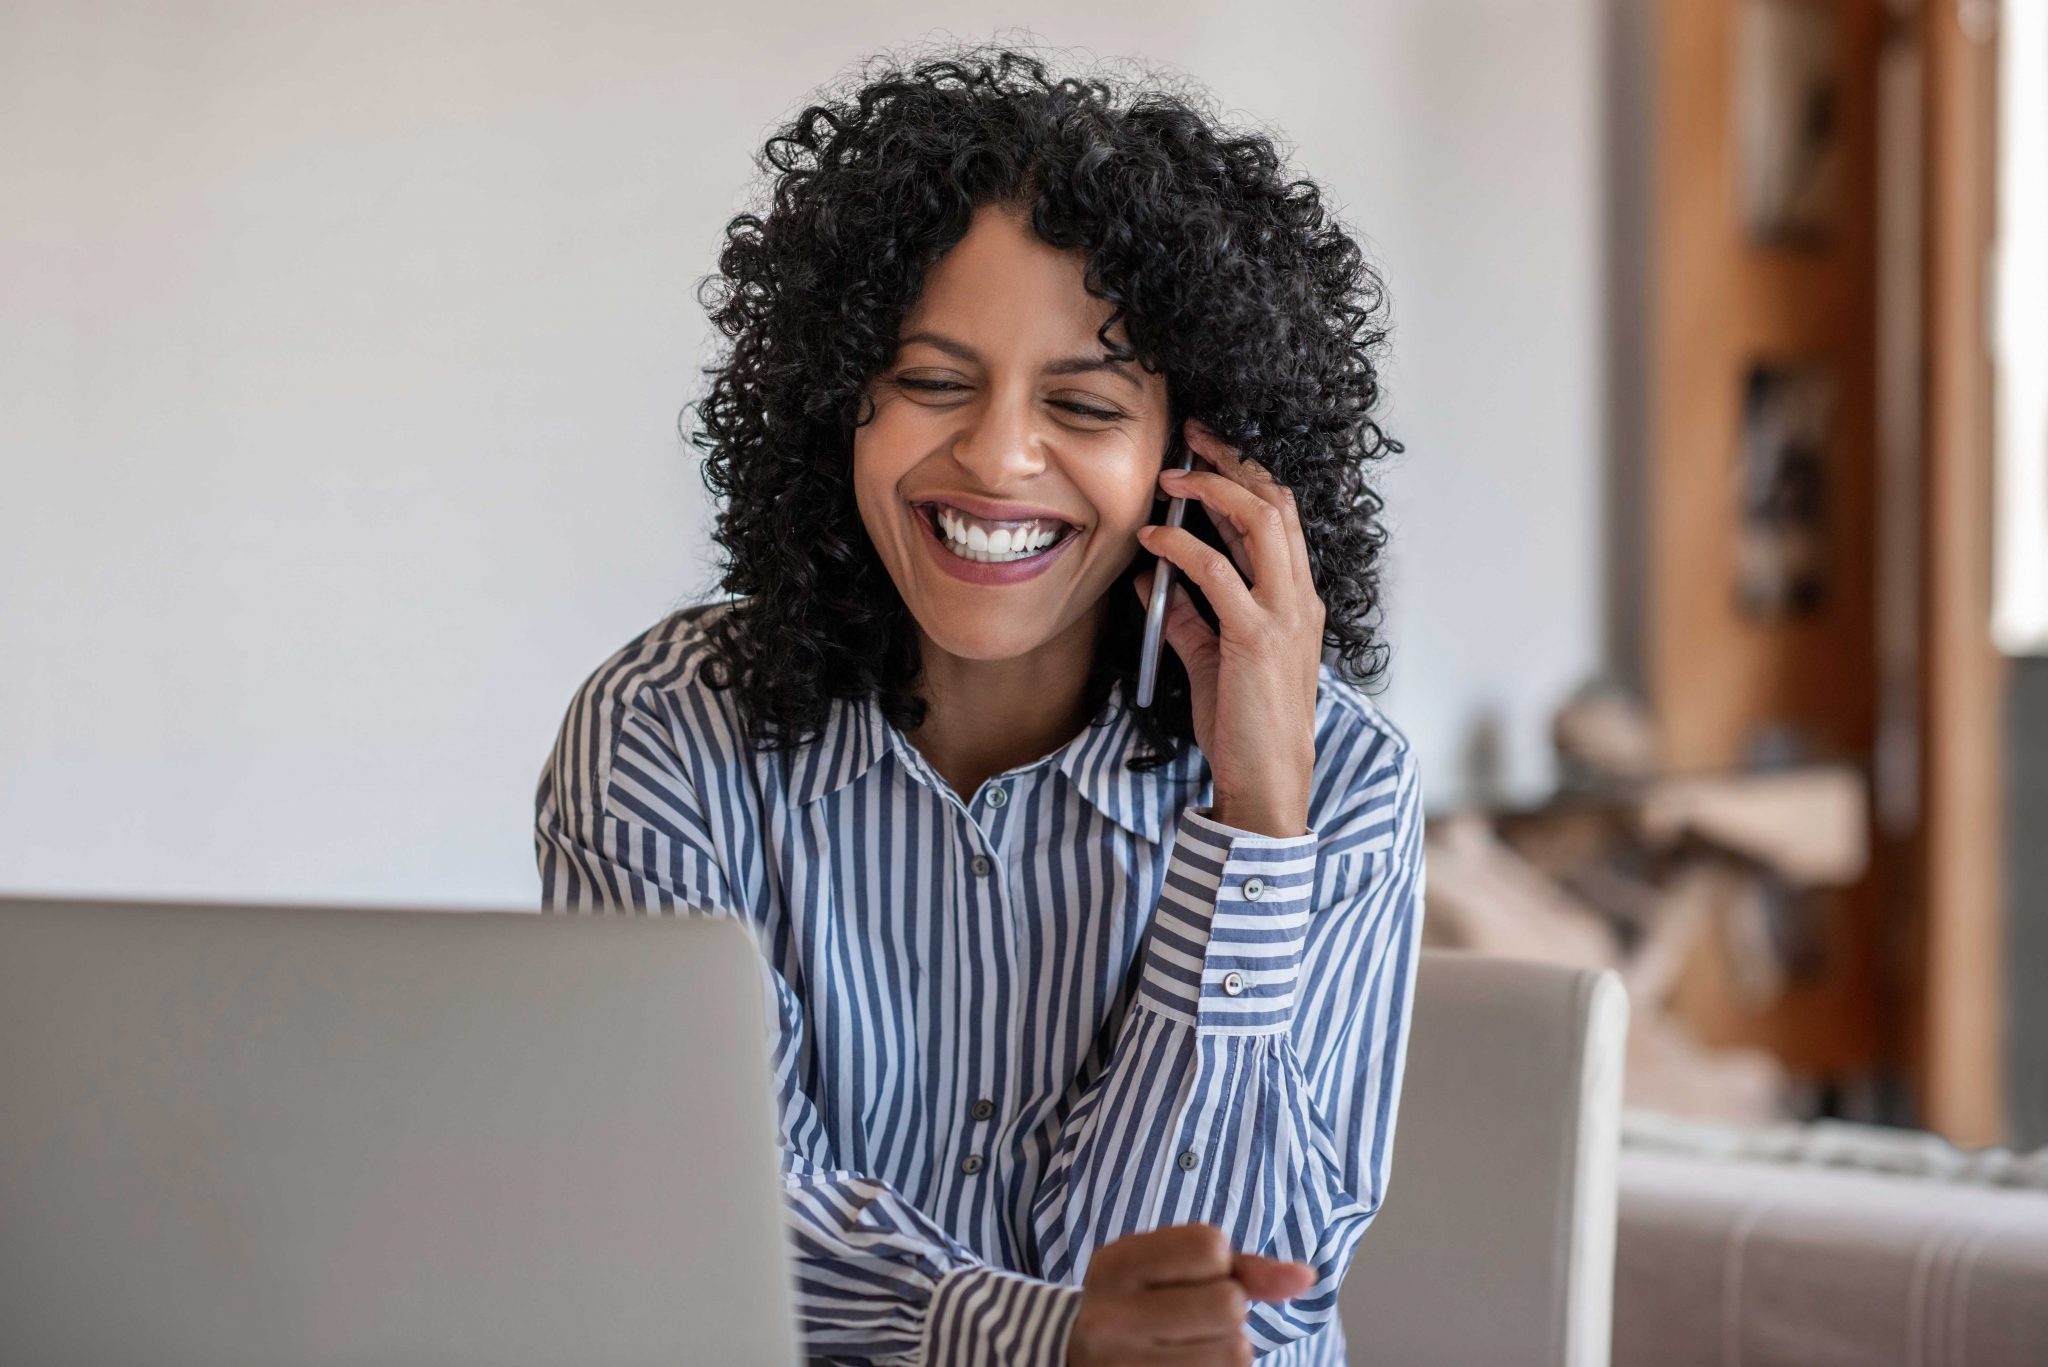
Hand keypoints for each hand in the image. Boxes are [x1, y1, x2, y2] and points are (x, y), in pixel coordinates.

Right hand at [1066, 1223, 1315, 1366]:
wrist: (1077, 1356)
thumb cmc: (1139, 1300)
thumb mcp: (1169, 1266)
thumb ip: (1240, 1266)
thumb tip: (1306, 1277)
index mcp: (1117, 1264)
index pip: (1210, 1246)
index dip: (1217, 1262)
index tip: (1191, 1274)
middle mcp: (1113, 1318)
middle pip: (1229, 1304)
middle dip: (1228, 1308)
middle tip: (1195, 1315)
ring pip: (1235, 1352)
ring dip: (1228, 1348)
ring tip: (1190, 1344)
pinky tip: (1189, 1364)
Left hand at [1133, 418, 1322, 838]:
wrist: (1268, 780)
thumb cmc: (1244, 725)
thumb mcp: (1211, 660)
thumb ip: (1183, 617)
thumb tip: (1146, 579)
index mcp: (1297, 599)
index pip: (1281, 517)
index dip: (1246, 476)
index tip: (1208, 453)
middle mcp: (1299, 597)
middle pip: (1276, 502)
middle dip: (1232, 462)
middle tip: (1191, 438)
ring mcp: (1283, 615)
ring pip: (1260, 522)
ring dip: (1211, 490)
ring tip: (1170, 478)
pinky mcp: (1255, 637)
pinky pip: (1217, 572)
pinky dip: (1180, 547)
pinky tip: (1152, 540)